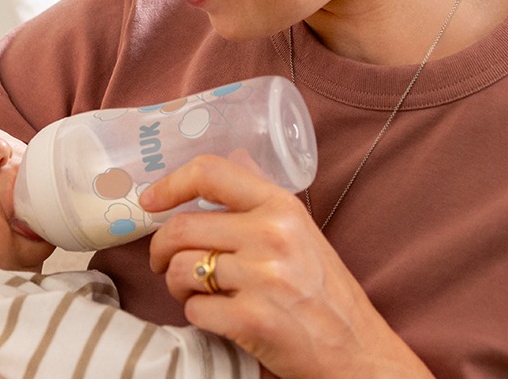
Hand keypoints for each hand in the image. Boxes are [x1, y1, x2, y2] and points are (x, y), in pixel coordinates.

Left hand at [139, 155, 432, 378]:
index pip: (211, 172)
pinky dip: (198, 316)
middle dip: (161, 249)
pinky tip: (220, 317)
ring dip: (177, 285)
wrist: (357, 351)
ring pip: (182, 269)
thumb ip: (263, 199)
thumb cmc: (326, 293)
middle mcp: (272, 236)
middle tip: (164, 263)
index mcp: (282, 207)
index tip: (150, 201)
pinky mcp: (252, 320)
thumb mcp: (303, 232)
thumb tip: (234, 157)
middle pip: (181, 227)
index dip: (170, 184)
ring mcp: (263, 278)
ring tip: (197, 292)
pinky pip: (194, 310)